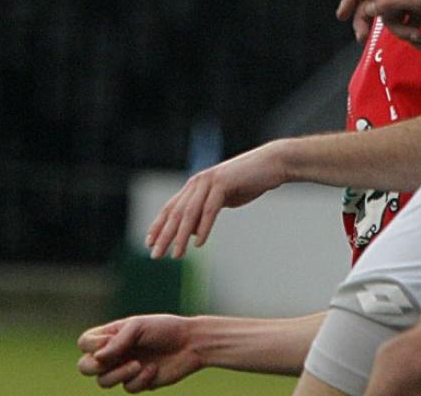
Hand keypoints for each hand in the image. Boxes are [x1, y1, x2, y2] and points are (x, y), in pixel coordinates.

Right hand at [77, 315, 209, 390]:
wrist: (191, 344)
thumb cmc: (164, 329)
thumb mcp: (139, 326)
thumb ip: (117, 341)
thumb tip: (98, 357)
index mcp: (112, 335)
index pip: (85, 343)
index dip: (91, 345)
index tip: (108, 341)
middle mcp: (115, 353)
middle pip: (85, 367)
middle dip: (93, 367)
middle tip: (107, 362)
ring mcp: (125, 369)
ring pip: (103, 381)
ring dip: (118, 374)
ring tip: (138, 364)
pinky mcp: (138, 382)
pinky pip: (128, 388)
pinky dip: (140, 379)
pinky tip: (153, 369)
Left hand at [144, 144, 289, 258]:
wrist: (271, 164)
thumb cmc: (248, 182)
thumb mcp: (222, 200)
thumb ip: (204, 212)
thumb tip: (189, 232)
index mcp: (195, 186)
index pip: (170, 208)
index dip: (158, 226)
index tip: (149, 243)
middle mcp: (198, 182)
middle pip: (175, 213)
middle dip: (164, 236)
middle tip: (156, 255)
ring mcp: (210, 181)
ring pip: (190, 213)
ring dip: (181, 237)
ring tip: (176, 255)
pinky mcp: (223, 183)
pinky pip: (210, 209)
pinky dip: (204, 228)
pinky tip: (199, 243)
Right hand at [338, 0, 420, 46]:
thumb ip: (392, 3)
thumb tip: (369, 8)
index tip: (341, 15)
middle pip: (373, 6)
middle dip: (369, 23)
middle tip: (362, 40)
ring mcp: (409, 4)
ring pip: (391, 23)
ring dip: (404, 35)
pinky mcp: (419, 18)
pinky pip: (407, 31)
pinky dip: (417, 39)